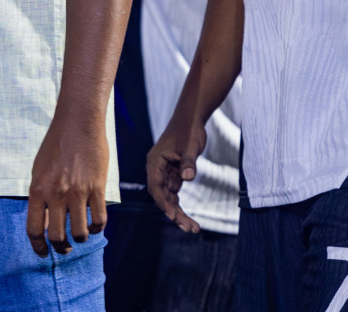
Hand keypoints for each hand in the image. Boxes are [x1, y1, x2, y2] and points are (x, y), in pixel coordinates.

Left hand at [27, 112, 108, 255]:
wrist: (78, 123)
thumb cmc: (55, 145)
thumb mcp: (39, 170)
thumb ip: (41, 196)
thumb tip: (45, 222)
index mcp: (38, 190)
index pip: (34, 229)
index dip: (38, 247)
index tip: (43, 253)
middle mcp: (56, 194)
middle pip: (57, 236)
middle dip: (61, 248)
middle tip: (65, 247)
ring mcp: (78, 192)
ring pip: (80, 233)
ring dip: (80, 238)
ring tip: (81, 234)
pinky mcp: (97, 188)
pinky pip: (99, 219)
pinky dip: (97, 228)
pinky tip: (95, 224)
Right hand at [147, 114, 206, 233]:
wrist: (191, 118)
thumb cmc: (188, 129)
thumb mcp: (191, 146)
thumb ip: (189, 162)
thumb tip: (188, 178)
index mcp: (155, 162)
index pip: (155, 188)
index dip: (163, 203)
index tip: (174, 216)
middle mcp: (157, 170)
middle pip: (162, 197)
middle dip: (174, 213)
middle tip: (189, 228)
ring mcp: (164, 173)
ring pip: (168, 198)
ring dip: (178, 212)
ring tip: (193, 228)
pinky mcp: (173, 173)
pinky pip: (174, 193)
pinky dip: (180, 205)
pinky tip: (190, 219)